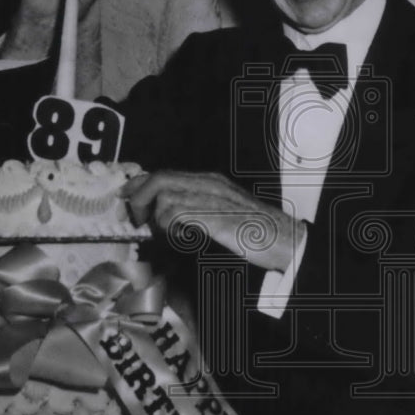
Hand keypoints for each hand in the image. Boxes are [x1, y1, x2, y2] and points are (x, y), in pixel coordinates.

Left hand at [122, 171, 303, 271]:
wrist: (287, 240)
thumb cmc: (259, 232)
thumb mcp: (224, 214)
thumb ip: (199, 212)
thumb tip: (169, 218)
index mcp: (211, 182)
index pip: (165, 174)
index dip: (140, 184)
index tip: (127, 196)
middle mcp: (210, 186)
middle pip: (159, 179)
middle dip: (140, 198)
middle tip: (137, 220)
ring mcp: (213, 200)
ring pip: (165, 196)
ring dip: (156, 218)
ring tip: (165, 235)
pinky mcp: (215, 218)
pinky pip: (178, 215)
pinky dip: (170, 228)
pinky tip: (180, 239)